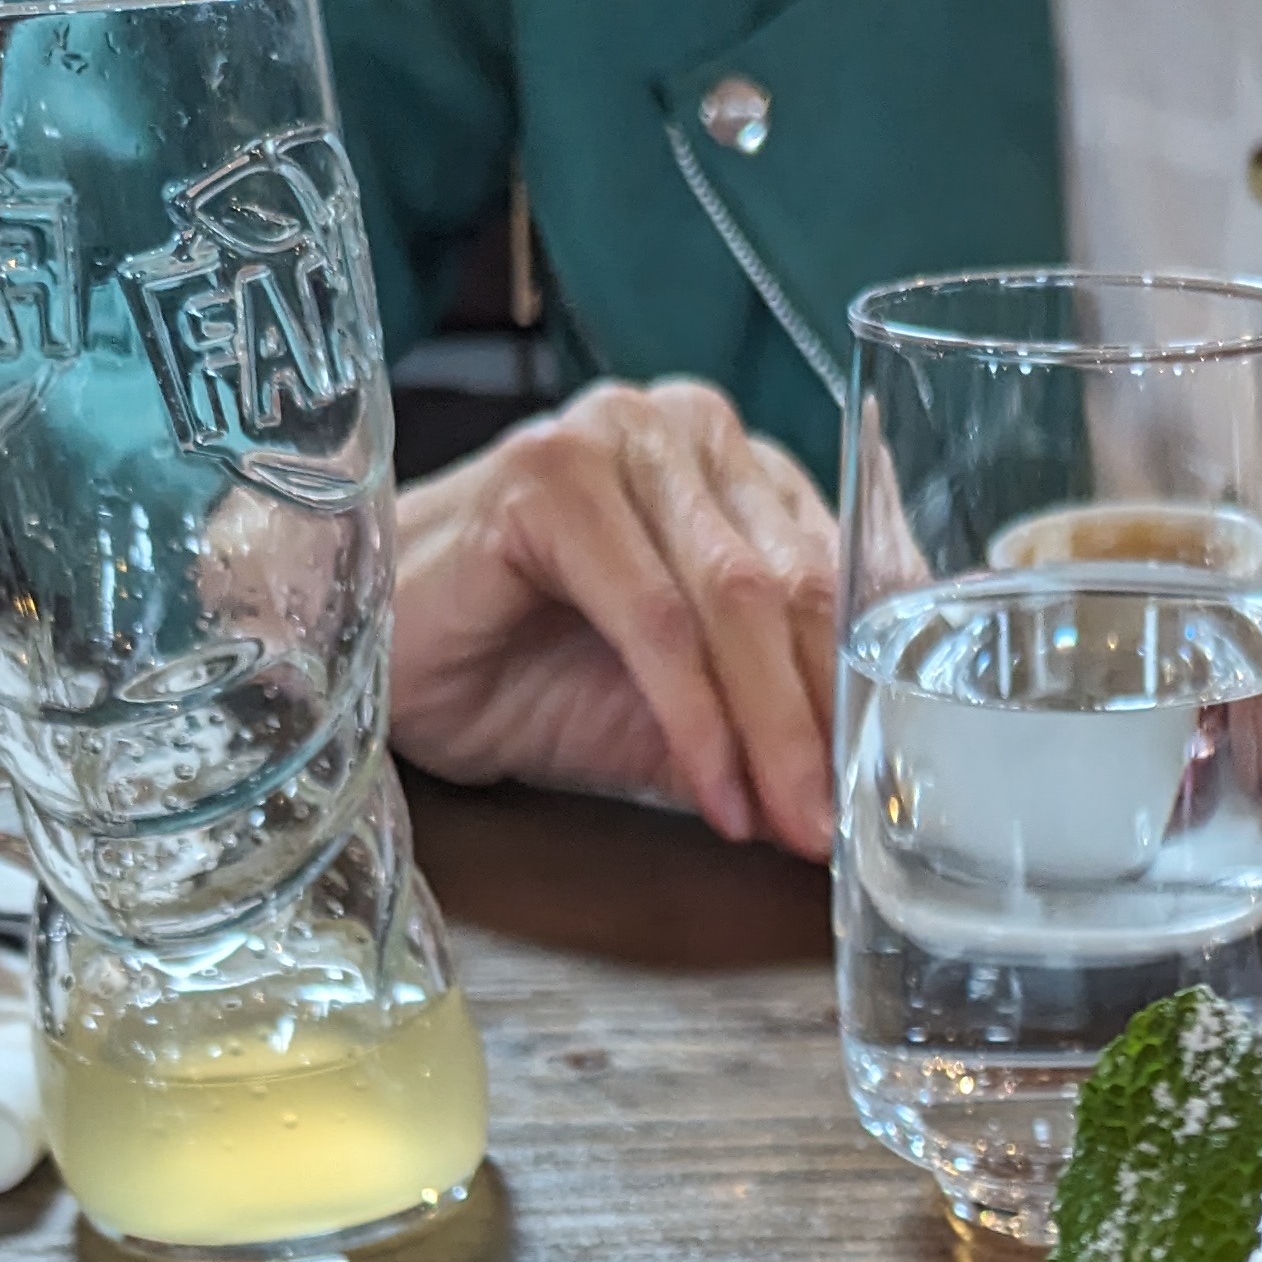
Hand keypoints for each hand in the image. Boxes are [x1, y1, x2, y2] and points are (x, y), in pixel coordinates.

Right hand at [389, 378, 837, 857]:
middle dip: (827, 724)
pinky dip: (696, 717)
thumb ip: (762, 728)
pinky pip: (656, 618)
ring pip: (736, 600)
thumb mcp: (674, 716)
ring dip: (772, 731)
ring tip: (791, 825)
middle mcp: (687, 432)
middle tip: (842, 829)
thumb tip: (857, 796)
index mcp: (736, 467)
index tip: (889, 793)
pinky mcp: (548, 477)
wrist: (372, 656)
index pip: (839, 575)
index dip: (868, 689)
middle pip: (798, 589)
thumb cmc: (520, 675)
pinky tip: (715, 793)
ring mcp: (617, 439)